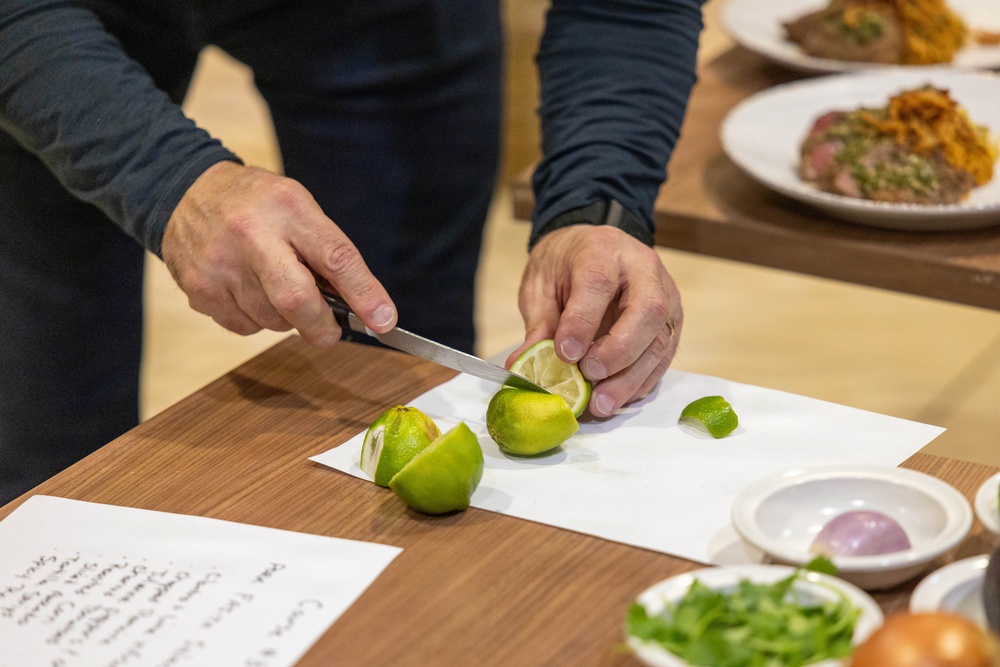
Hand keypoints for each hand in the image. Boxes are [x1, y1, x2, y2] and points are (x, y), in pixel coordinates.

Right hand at [161, 161, 396, 344]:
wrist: (186, 192)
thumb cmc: (257, 204)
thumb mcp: (299, 208)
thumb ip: (329, 253)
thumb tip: (364, 307)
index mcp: (288, 208)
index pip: (335, 257)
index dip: (364, 294)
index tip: (384, 320)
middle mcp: (250, 235)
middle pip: (296, 300)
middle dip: (321, 326)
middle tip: (331, 331)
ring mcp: (219, 265)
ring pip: (271, 320)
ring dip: (286, 318)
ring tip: (275, 287)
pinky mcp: (199, 290)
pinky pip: (245, 327)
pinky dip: (257, 320)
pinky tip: (248, 291)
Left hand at [507, 225, 681, 417]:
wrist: (594, 247)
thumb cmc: (565, 265)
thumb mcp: (542, 285)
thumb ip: (539, 324)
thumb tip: (522, 364)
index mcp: (603, 251)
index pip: (598, 283)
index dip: (583, 321)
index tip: (565, 353)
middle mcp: (643, 270)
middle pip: (646, 311)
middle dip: (618, 351)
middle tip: (588, 376)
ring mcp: (666, 296)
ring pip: (660, 339)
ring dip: (631, 378)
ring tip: (601, 403)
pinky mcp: (672, 321)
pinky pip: (664, 356)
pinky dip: (641, 381)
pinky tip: (617, 397)